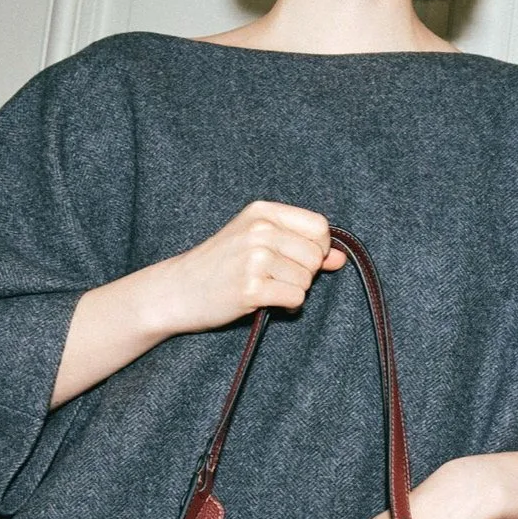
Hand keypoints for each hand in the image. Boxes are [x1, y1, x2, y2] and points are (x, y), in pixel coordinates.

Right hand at [155, 200, 346, 333]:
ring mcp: (254, 259)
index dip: (318, 247)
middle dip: (304, 273)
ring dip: (293, 291)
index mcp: (262, 212)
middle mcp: (259, 230)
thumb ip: (300, 245)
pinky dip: (287, 306)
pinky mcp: (251, 288)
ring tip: (265, 288)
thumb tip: (340, 258)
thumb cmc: (219, 266)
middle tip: (275, 278)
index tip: (298, 259)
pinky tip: (265, 301)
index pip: (319, 226)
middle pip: (316, 255)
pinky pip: (296, 299)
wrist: (177, 290)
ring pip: (307, 280)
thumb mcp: (257, 243)